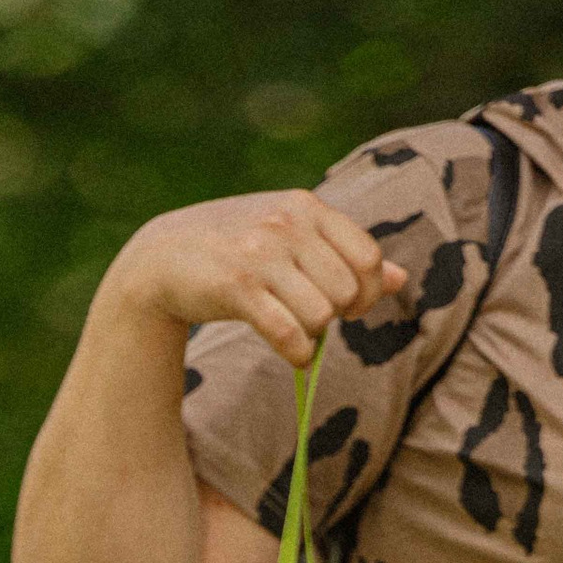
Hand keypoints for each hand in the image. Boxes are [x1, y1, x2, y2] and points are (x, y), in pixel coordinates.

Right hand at [104, 190, 410, 370]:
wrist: (164, 256)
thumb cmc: (236, 248)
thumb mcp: (292, 239)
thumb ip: (344, 254)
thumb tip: (398, 279)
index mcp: (306, 207)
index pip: (367, 257)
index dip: (367, 292)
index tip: (346, 306)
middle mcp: (287, 224)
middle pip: (347, 292)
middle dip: (335, 316)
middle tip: (310, 316)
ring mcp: (261, 254)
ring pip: (321, 315)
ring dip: (312, 335)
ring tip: (292, 329)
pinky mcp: (237, 287)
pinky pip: (290, 334)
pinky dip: (298, 354)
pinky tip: (291, 353)